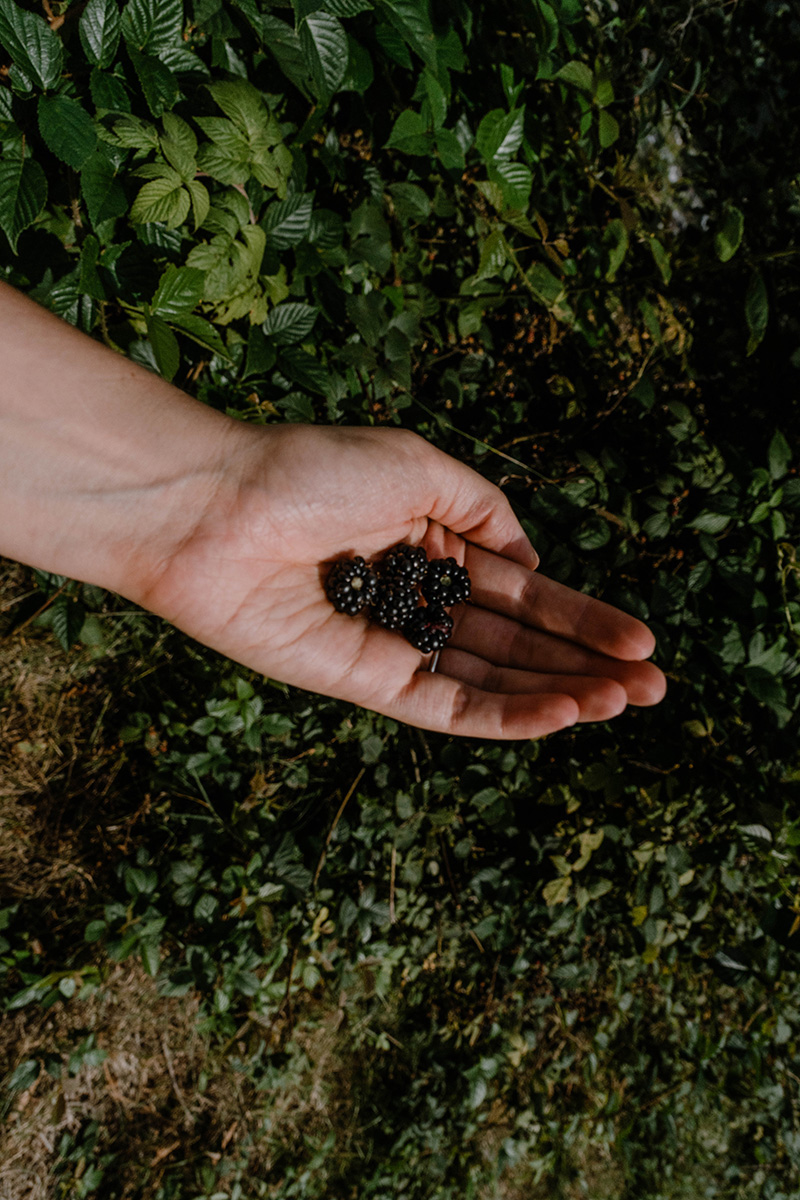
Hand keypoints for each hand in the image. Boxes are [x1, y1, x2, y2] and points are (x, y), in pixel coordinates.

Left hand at [138, 423, 665, 737]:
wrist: (217, 509)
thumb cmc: (311, 471)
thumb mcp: (417, 465)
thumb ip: (482, 509)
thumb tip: (531, 564)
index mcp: (429, 543)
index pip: (521, 592)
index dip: (580, 618)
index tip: (639, 640)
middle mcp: (416, 598)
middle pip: (515, 643)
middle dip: (584, 664)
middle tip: (654, 686)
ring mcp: (392, 644)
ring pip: (491, 679)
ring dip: (559, 693)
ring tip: (625, 702)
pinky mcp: (365, 683)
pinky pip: (447, 707)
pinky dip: (506, 715)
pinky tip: (563, 715)